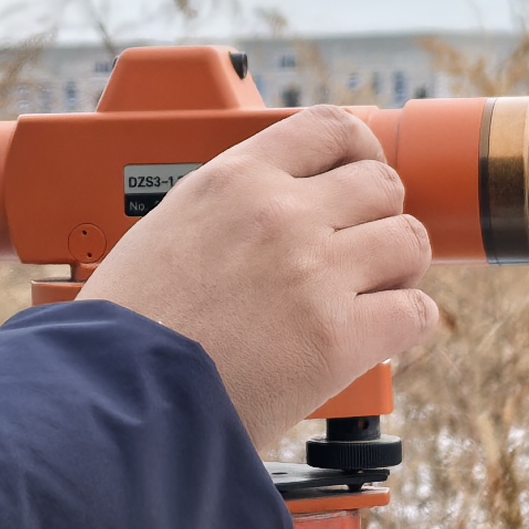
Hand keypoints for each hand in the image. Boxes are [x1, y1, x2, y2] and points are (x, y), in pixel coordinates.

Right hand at [75, 109, 439, 441]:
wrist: (114, 400)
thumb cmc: (125, 331)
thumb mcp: (164, 231)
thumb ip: (225, 211)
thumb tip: (269, 211)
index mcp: (234, 180)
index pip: (329, 128)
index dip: (358, 149)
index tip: (360, 170)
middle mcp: (282, 214)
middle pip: (381, 182)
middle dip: (380, 215)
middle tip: (364, 248)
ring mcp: (315, 272)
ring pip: (408, 241)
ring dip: (400, 268)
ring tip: (375, 293)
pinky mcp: (338, 337)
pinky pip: (415, 312)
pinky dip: (408, 324)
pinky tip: (381, 336)